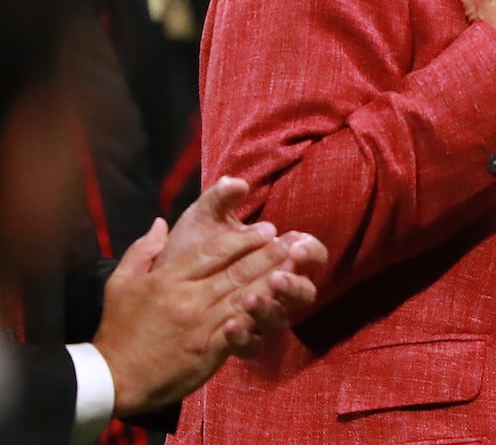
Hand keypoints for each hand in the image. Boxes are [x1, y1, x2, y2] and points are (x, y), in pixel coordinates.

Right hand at [94, 178, 327, 415]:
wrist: (112, 377)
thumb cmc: (118, 329)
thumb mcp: (121, 283)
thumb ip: (143, 251)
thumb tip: (161, 223)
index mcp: (169, 279)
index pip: (212, 252)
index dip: (242, 239)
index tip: (266, 229)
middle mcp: (188, 298)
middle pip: (235, 271)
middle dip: (267, 254)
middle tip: (291, 240)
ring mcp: (200, 324)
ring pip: (242, 296)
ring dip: (271, 280)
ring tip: (295, 266)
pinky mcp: (207, 350)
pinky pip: (238, 331)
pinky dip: (258, 317)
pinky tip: (277, 305)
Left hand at [154, 176, 326, 349]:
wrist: (152, 296)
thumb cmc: (184, 253)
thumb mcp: (199, 222)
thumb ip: (218, 201)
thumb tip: (235, 183)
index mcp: (272, 258)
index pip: (308, 255)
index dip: (309, 250)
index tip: (297, 242)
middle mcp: (272, 290)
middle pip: (302, 291)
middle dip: (294, 281)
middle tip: (280, 273)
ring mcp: (256, 318)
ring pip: (280, 319)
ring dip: (270, 308)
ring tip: (251, 297)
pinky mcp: (236, 343)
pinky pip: (251, 346)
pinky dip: (244, 336)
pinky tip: (230, 326)